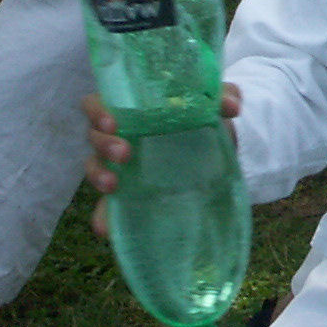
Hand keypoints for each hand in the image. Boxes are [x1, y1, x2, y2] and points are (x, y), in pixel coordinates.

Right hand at [84, 87, 240, 235]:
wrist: (216, 153)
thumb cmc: (203, 120)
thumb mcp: (212, 107)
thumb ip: (222, 97)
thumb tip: (232, 106)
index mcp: (131, 109)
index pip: (97, 104)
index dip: (97, 111)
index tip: (112, 122)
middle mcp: (119, 135)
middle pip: (94, 136)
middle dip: (104, 144)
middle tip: (125, 153)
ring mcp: (120, 166)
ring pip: (94, 167)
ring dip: (99, 175)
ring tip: (113, 185)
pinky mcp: (127, 194)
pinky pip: (107, 207)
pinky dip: (103, 217)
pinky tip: (104, 228)